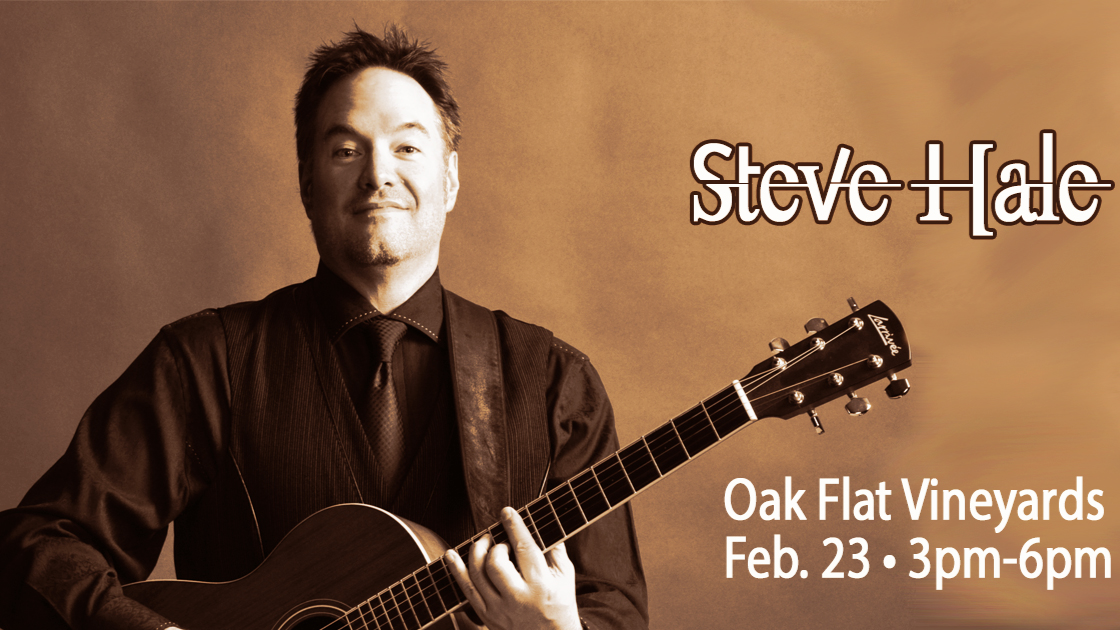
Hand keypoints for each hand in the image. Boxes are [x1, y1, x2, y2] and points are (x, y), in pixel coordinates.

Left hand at [446, 507, 580, 629]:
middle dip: (494, 545)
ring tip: (483, 543)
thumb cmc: (560, 606)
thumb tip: (543, 524)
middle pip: (495, 563)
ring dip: (475, 552)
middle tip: (499, 541)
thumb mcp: (565, 578)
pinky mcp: (487, 617)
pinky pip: (465, 591)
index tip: (506, 512)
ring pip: (476, 575)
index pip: (524, 549)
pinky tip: (451, 555)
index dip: (514, 527)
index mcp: (540, 585)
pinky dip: (456, 570)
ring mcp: (500, 609)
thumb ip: (555, 550)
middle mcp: (518, 598)